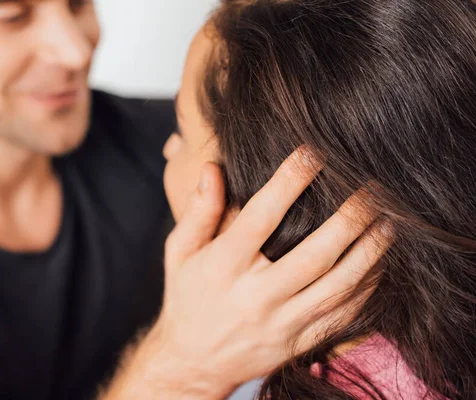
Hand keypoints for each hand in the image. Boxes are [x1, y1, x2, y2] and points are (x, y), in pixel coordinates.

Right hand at [101, 148, 391, 399]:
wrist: (193, 363)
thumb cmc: (187, 297)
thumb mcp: (180, 252)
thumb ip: (198, 211)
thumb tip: (213, 168)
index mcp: (223, 268)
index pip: (260, 218)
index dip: (289, 181)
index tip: (313, 152)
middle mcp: (255, 297)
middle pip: (313, 255)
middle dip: (349, 218)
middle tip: (370, 188)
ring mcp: (281, 324)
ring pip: (338, 287)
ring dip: (369, 251)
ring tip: (388, 221)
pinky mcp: (298, 343)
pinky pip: (343, 315)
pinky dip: (368, 287)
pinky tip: (380, 262)